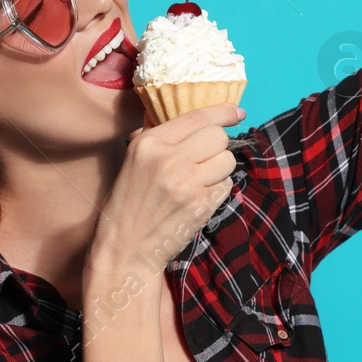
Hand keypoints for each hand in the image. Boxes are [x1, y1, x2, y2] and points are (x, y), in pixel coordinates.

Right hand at [92, 102, 243, 272]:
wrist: (125, 249)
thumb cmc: (128, 205)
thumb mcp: (133, 162)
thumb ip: (159, 136)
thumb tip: (190, 115)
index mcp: (148, 143)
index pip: (196, 116)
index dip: (222, 112)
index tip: (236, 112)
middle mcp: (167, 158)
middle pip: (218, 136)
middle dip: (217, 148)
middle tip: (203, 162)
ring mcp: (186, 183)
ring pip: (227, 161)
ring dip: (219, 171)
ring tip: (198, 183)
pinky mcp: (200, 205)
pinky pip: (226, 186)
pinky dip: (218, 191)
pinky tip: (198, 200)